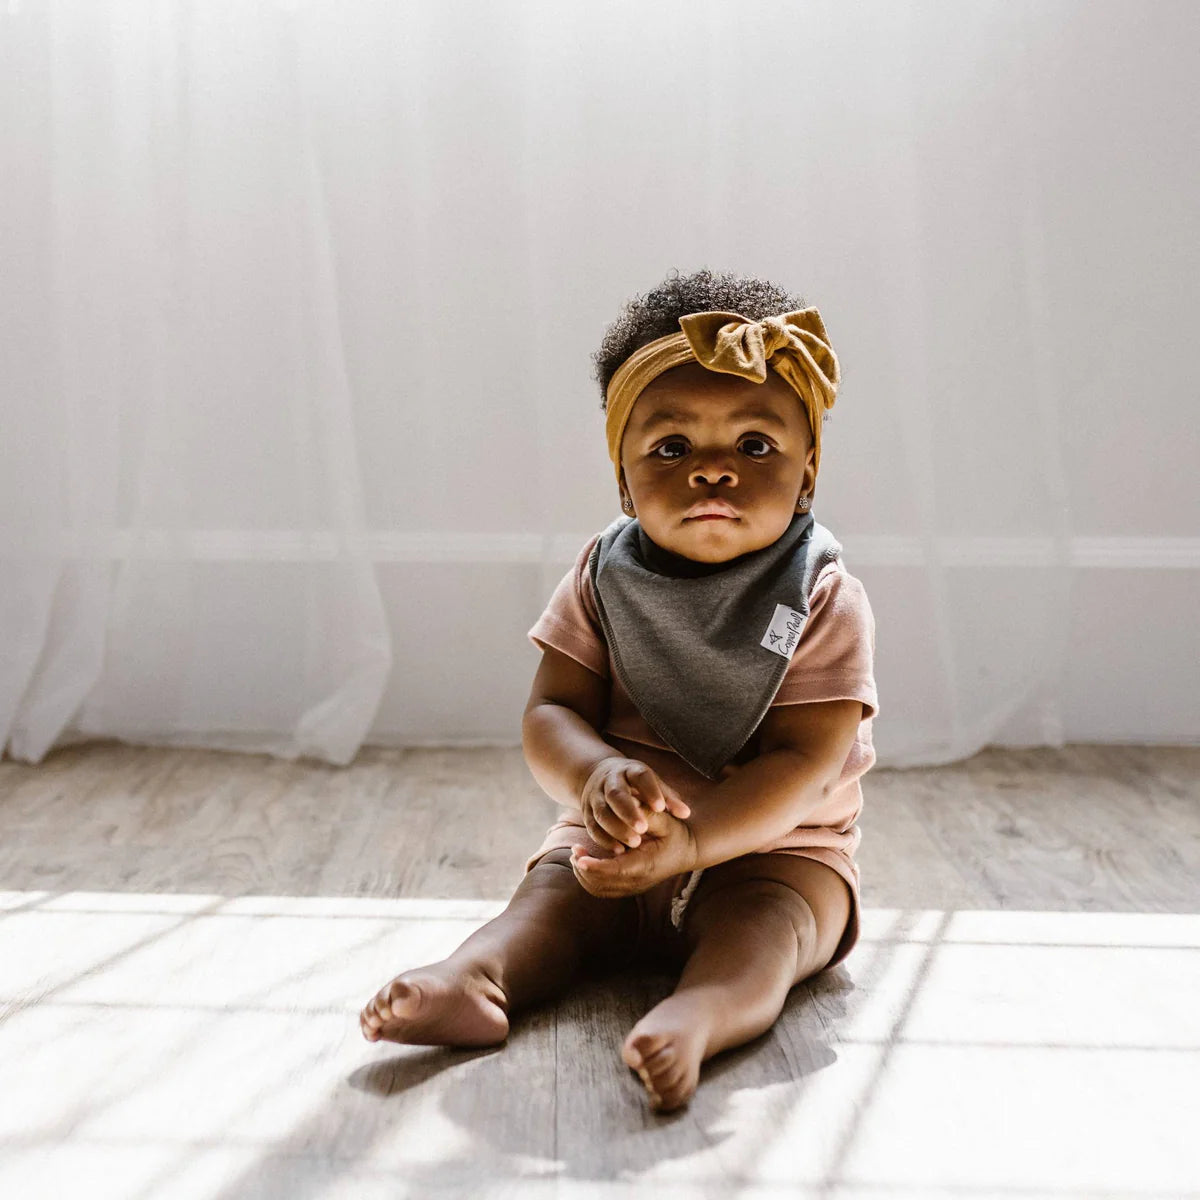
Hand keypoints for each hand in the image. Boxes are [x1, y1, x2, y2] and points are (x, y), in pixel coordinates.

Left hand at [571, 803, 698, 897]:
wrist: (688, 851)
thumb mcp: (664, 819)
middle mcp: (639, 880)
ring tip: (577, 855)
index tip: (579, 856)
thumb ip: (645, 814)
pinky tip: (585, 862)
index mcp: (646, 864)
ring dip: (584, 874)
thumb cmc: (676, 832)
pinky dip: (590, 878)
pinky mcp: (630, 887)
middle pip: (602, 883)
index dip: (595, 866)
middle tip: (575, 849)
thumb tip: (627, 805)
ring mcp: (634, 887)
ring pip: (600, 889)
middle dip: (584, 868)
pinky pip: (603, 890)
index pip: (615, 870)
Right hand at [579, 756, 691, 855]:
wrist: (599, 775)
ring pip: (602, 812)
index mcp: (630, 770)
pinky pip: (592, 826)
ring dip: (616, 829)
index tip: (660, 808)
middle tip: (644, 829)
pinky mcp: (586, 811)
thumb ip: (668, 798)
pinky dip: (604, 839)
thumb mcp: (652, 783)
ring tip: (635, 843)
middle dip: (628, 812)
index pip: (640, 776)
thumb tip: (686, 813)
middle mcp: (610, 781)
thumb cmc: (635, 784)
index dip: (650, 791)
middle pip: (616, 795)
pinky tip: (618, 851)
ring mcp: (595, 796)